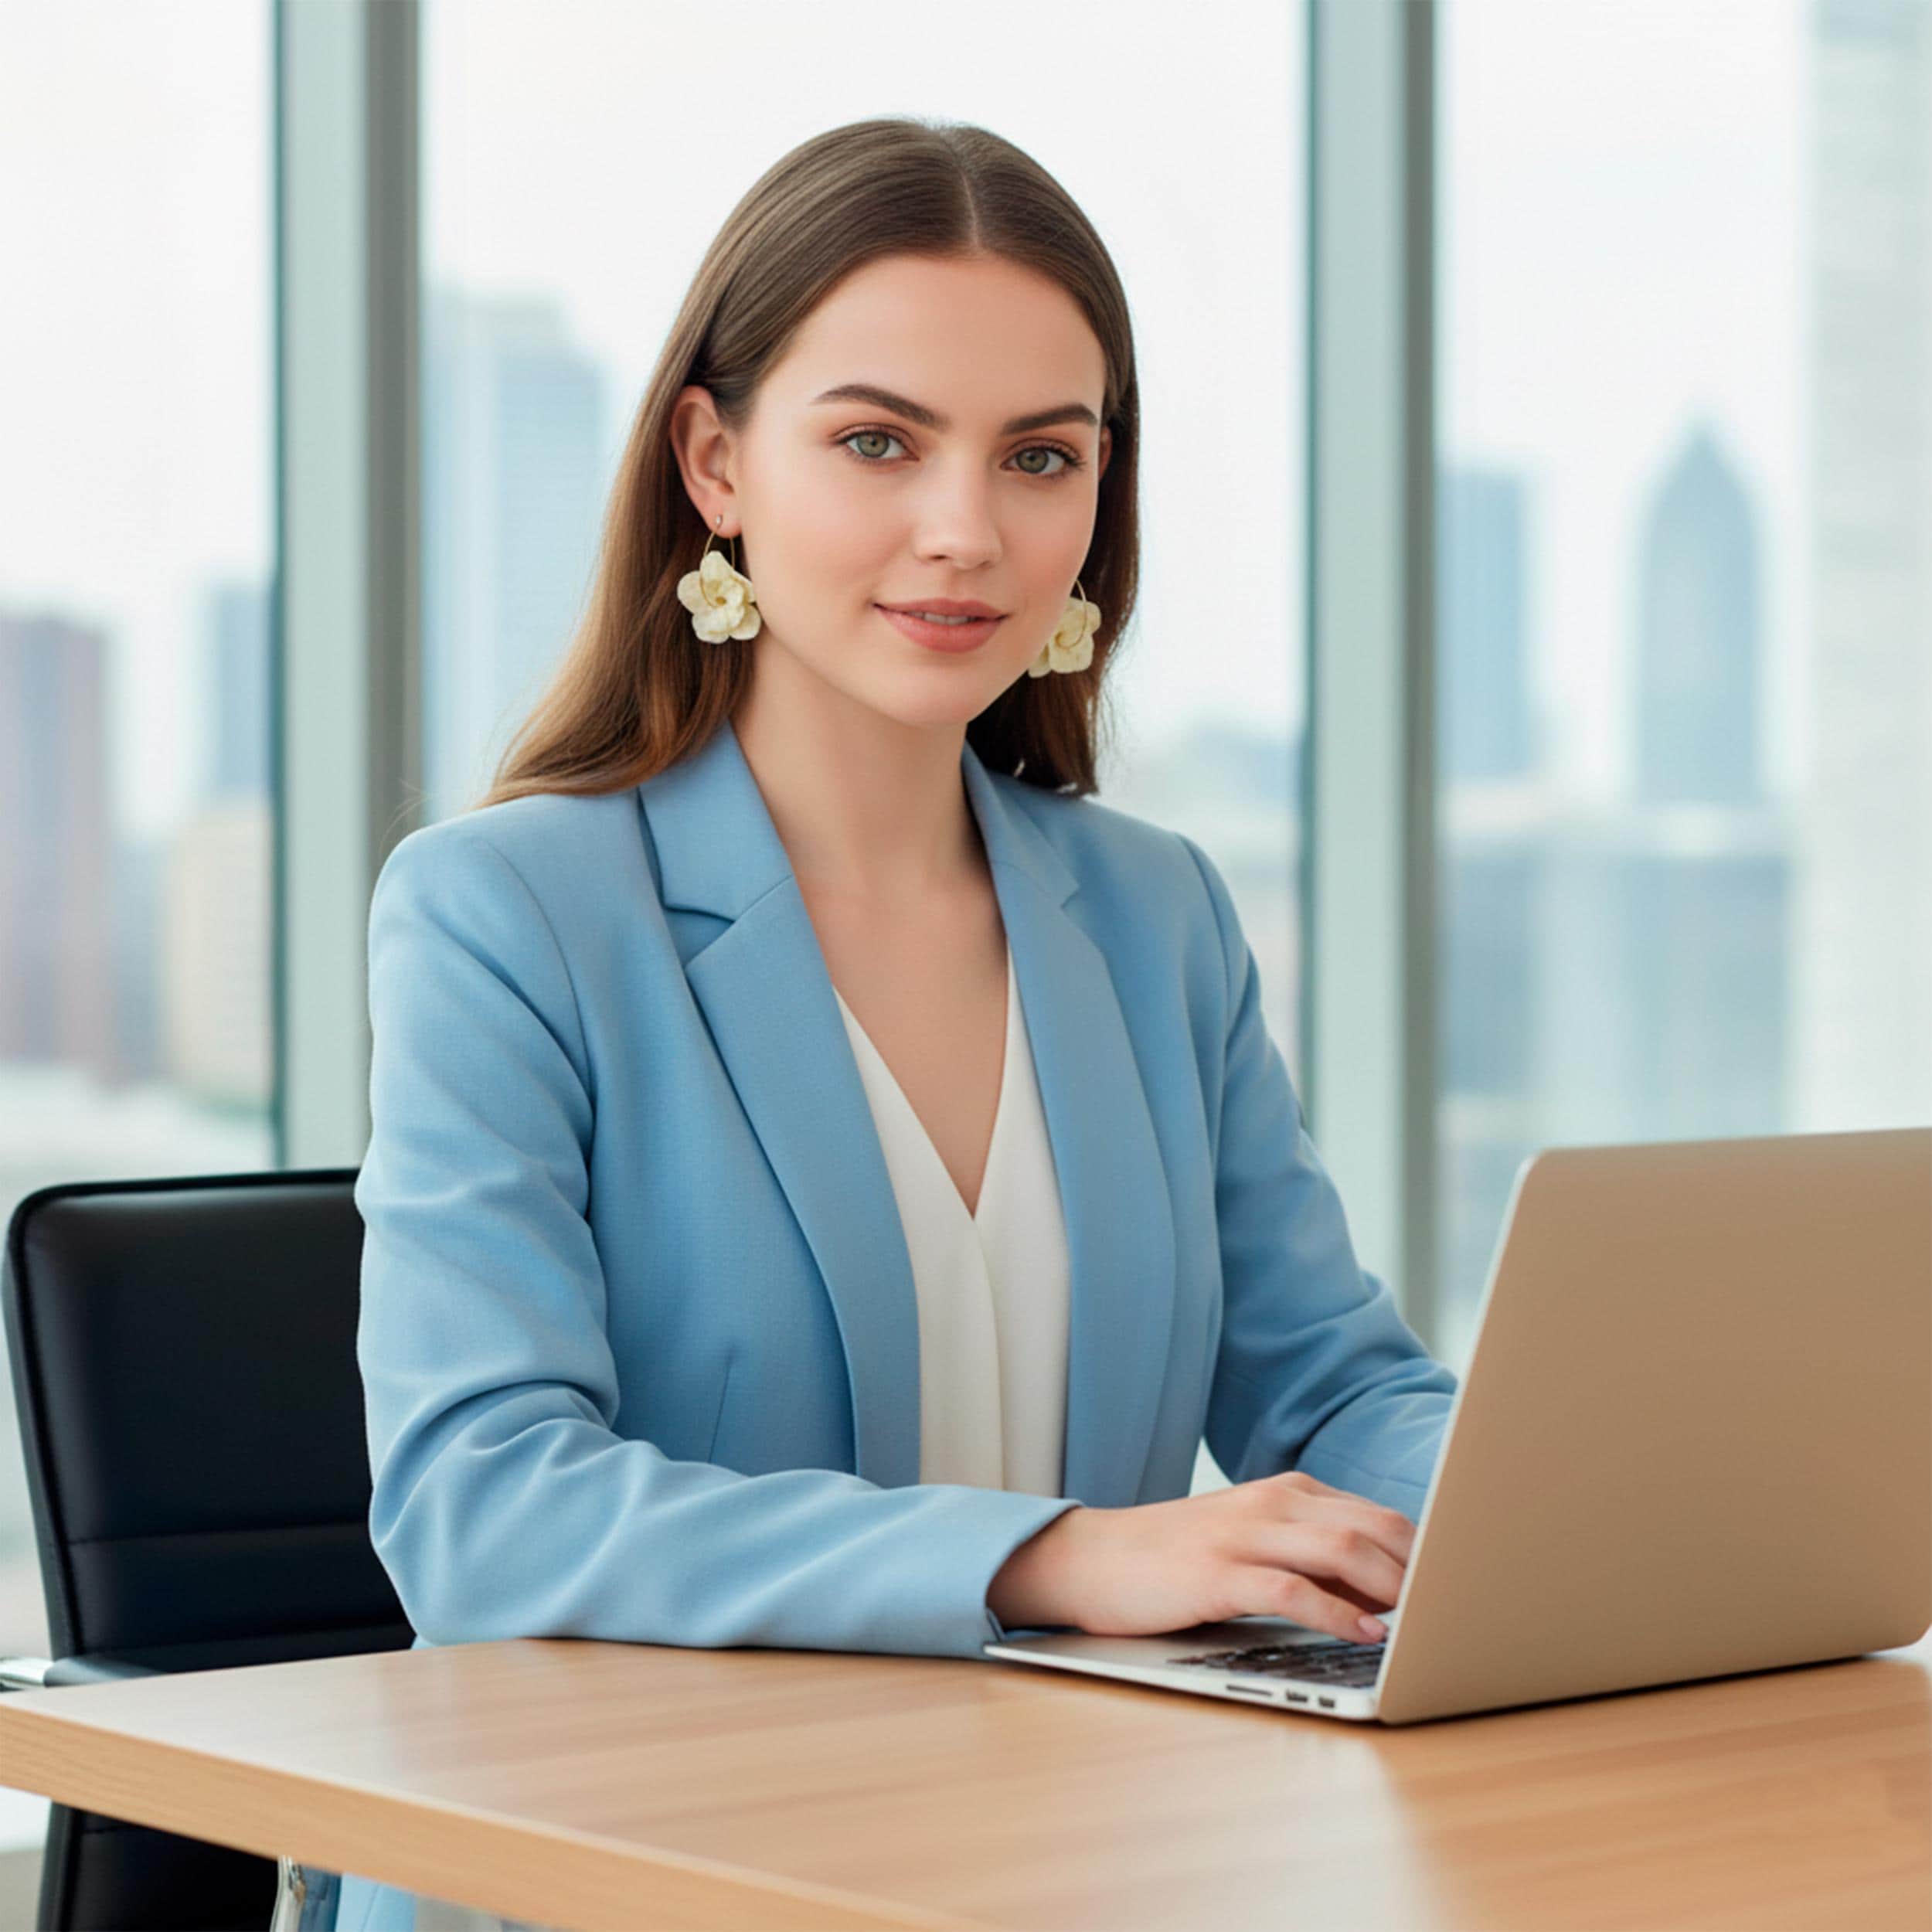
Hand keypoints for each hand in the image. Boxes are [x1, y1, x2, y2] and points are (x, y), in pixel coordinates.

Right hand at [988, 1471, 1415, 1643]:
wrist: (1093, 1558)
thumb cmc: (1178, 1558)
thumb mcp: (1253, 1543)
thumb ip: (1313, 1556)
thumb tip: (1388, 1592)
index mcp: (1287, 1492)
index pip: (1378, 1515)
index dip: (1426, 1552)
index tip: (1459, 1588)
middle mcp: (1272, 1503)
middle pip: (1372, 1527)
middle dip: (1422, 1569)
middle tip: (1453, 1609)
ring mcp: (1243, 1534)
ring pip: (1340, 1549)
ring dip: (1391, 1587)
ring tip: (1422, 1620)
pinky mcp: (1217, 1573)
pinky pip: (1290, 1588)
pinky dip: (1336, 1612)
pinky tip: (1364, 1633)